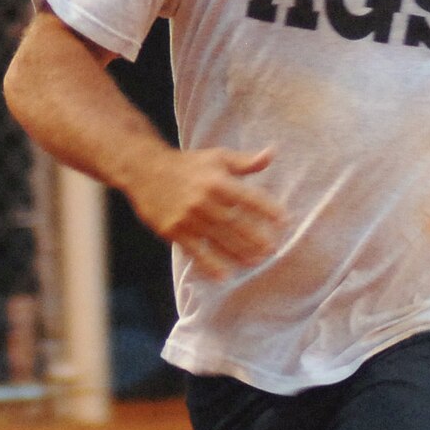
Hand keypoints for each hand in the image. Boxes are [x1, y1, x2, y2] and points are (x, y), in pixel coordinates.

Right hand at [127, 145, 282, 280]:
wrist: (144, 170)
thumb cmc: (187, 164)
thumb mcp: (216, 157)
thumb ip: (244, 162)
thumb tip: (272, 154)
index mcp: (217, 181)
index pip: (248, 197)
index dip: (268, 209)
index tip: (285, 221)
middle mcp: (204, 200)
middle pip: (235, 223)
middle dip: (255, 237)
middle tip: (273, 249)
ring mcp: (188, 217)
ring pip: (218, 239)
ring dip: (238, 253)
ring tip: (255, 262)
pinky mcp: (174, 231)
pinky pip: (195, 251)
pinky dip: (210, 264)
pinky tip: (224, 275)